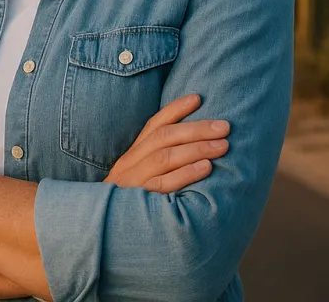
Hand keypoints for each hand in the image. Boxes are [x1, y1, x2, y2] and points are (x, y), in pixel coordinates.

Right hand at [103, 94, 229, 192]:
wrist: (104, 229)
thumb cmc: (130, 203)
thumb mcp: (137, 177)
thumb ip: (156, 161)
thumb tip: (190, 145)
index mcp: (132, 155)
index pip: (153, 125)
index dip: (175, 109)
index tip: (198, 98)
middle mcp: (130, 163)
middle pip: (163, 137)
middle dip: (196, 129)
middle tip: (224, 127)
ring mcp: (133, 181)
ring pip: (165, 157)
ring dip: (196, 148)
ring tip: (222, 146)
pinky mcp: (138, 200)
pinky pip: (163, 184)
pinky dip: (186, 174)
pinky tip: (206, 168)